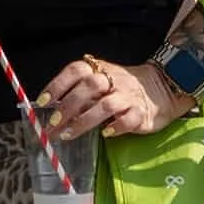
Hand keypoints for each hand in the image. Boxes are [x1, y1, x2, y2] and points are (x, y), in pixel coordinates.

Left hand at [38, 56, 188, 141]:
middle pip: (89, 87)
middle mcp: (114, 79)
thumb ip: (79, 93)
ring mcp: (129, 96)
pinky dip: (115, 127)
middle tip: (53, 123)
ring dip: (85, 121)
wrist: (160, 87)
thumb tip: (50, 110)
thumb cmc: (120, 88)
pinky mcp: (142, 112)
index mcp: (99, 69)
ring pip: (106, 105)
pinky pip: (128, 119)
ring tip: (69, 134)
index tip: (42, 101)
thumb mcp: (100, 83)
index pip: (76, 70)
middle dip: (68, 106)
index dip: (57, 84)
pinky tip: (105, 134)